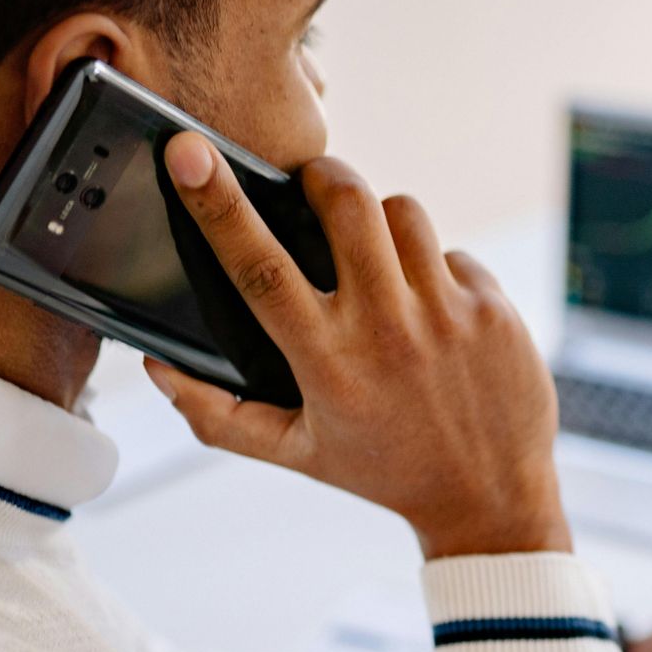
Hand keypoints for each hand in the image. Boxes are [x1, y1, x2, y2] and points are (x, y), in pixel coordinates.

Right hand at [145, 132, 570, 559]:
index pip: (259, 266)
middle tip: (312, 185)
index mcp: (327, 361)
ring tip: (375, 255)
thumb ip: (218, 414)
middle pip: (346, 203)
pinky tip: (432, 309)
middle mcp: (387, 329)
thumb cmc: (386, 471)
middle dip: (322, 175)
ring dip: (380, 219)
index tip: (189, 153)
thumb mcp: (296, 453)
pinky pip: (452, 252)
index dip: (218, 204)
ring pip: (403, 212)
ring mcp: (447, 314)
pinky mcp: (493, 309)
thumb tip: (157, 367)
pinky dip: (434, 268)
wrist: (491, 498)